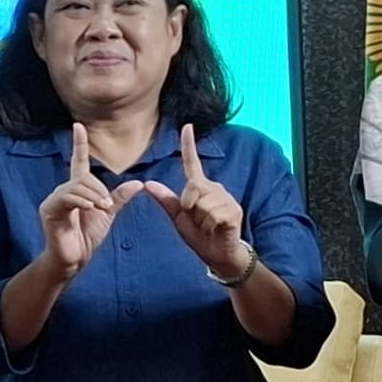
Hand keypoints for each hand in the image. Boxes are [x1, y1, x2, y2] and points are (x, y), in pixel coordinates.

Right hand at [37, 122, 136, 278]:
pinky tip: (91, 208)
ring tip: (102, 208)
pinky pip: (67, 198)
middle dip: (99, 189)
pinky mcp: (49, 210)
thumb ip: (119, 198)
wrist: (73, 260)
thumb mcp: (107, 215)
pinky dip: (82, 201)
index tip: (78, 126)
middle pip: (83, 177)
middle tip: (108, 205)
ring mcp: (53, 200)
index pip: (78, 162)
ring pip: (76, 186)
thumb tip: (138, 184)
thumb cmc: (87, 238)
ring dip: (93, 196)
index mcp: (76, 190)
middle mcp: (63, 191)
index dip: (79, 144)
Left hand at [136, 125, 250, 279]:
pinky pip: (211, 215)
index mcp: (200, 188)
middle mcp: (215, 188)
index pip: (192, 163)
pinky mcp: (234, 211)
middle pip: (191, 187)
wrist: (218, 255)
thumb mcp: (178, 218)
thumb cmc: (200, 235)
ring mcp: (226, 199)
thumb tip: (148, 183)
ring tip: (208, 226)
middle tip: (198, 220)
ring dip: (199, 220)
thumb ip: (166, 201)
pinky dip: (208, 227)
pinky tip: (216, 230)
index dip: (189, 145)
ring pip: (201, 204)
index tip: (186, 126)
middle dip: (188, 207)